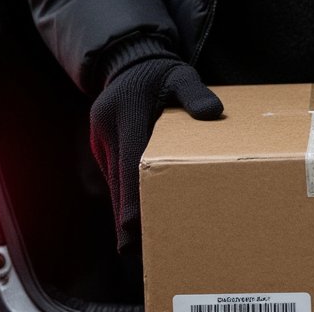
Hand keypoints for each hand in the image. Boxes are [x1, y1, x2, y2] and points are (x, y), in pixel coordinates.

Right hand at [89, 56, 222, 250]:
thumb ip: (194, 93)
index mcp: (127, 112)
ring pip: (113, 183)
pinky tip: (135, 217)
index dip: (131, 197)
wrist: (129, 62)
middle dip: (126, 217)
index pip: (129, 162)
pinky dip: (123, 196)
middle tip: (136, 251)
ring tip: (137, 244)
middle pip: (118, 182)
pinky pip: (113, 176)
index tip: (133, 226)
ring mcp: (101, 139)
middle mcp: (107, 129)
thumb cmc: (160, 72)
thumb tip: (212, 113)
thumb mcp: (181, 75)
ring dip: (123, 210)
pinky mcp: (102, 147)